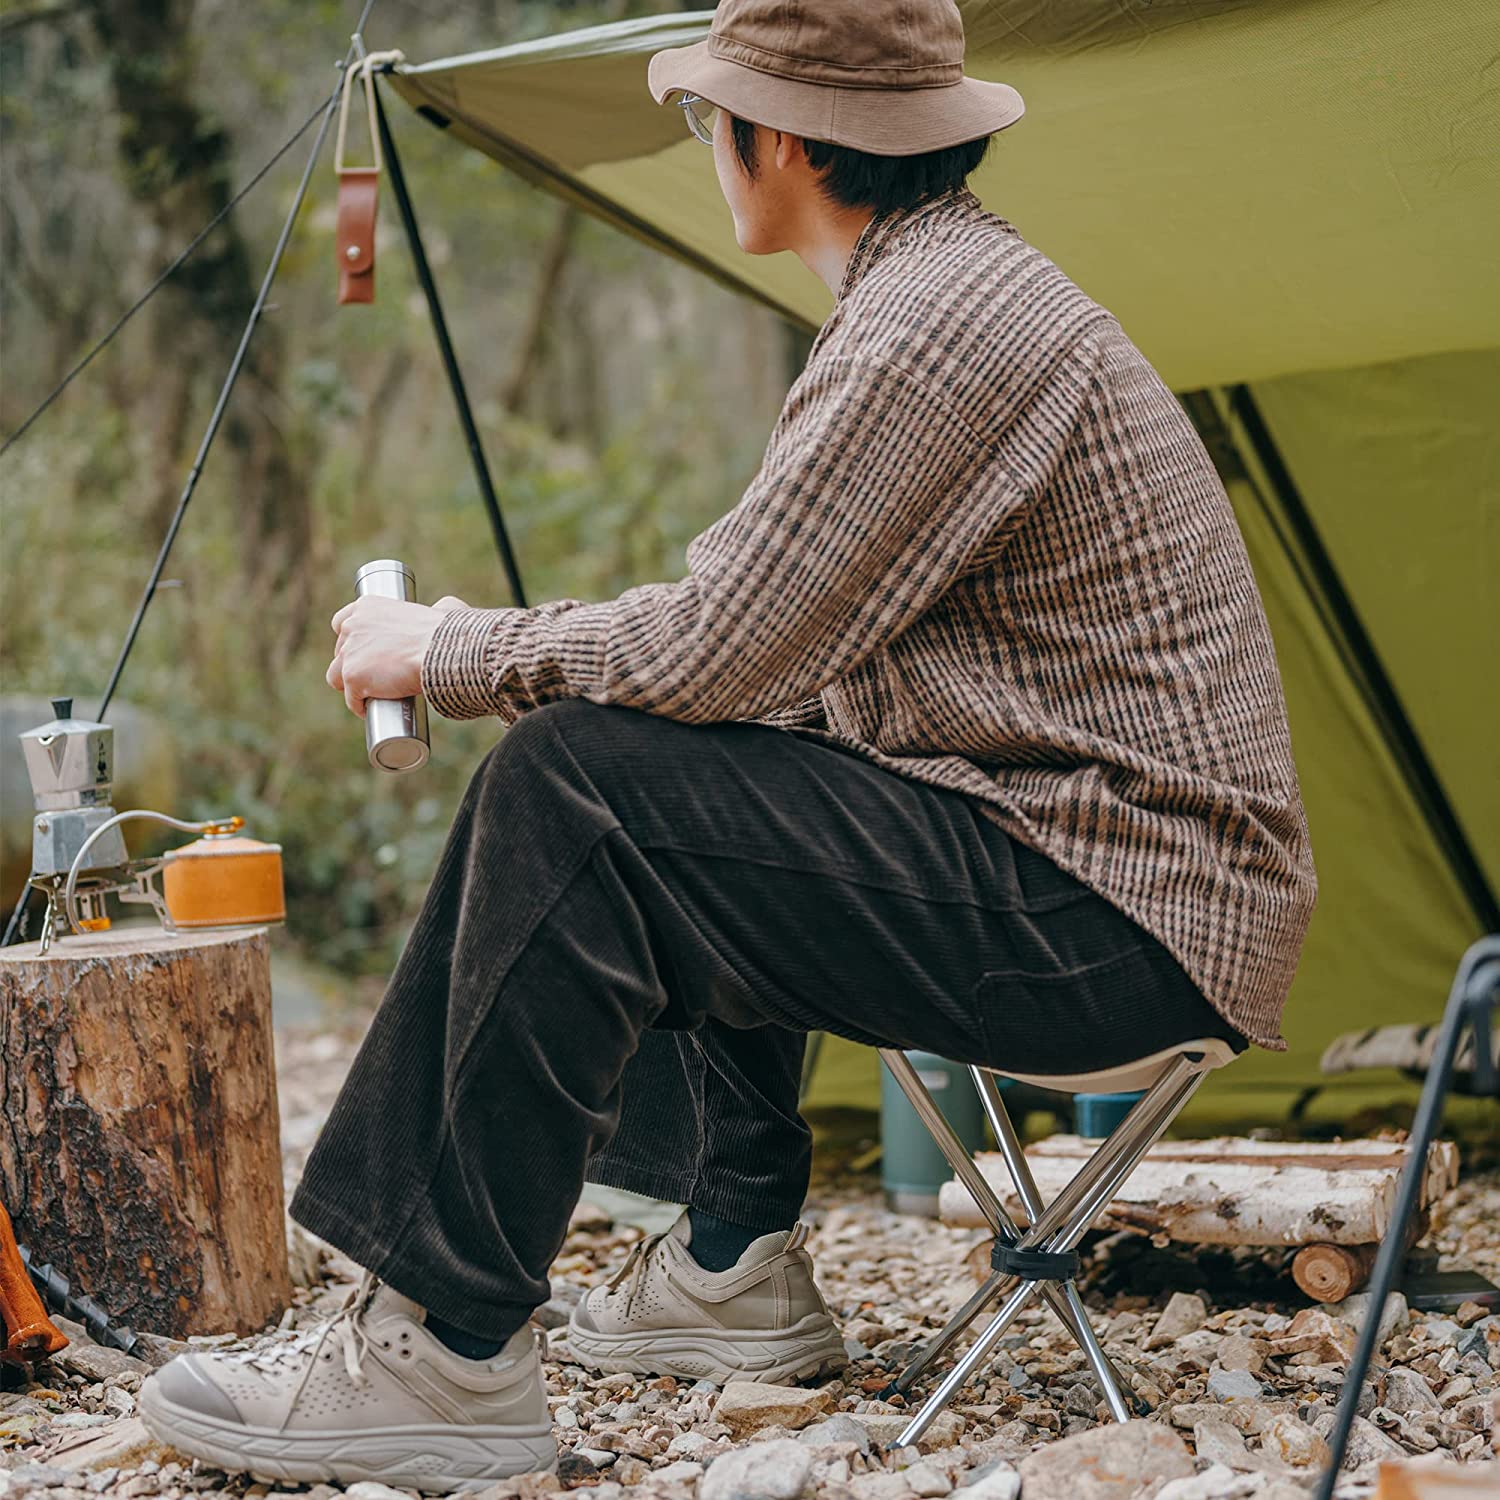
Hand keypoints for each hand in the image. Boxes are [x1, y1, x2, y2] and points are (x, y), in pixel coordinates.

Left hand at [326, 594, 469, 717]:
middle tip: (376, 676)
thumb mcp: (441, 608)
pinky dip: (361, 706)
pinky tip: (371, 709)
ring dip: (352, 686)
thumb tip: (445, 608)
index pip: (342, 623)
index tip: (367, 653)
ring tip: (370, 695)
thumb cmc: (447, 632)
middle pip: (340, 651)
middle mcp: (352, 626)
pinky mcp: (352, 676)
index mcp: (367, 607)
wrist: (441, 651)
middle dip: (355, 664)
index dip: (353, 640)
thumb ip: (438, 606)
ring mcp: (349, 652)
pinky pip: (351, 699)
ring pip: (337, 676)